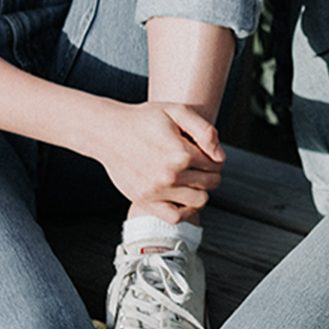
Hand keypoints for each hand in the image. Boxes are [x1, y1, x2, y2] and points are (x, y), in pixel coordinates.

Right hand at [94, 100, 224, 223]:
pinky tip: (184, 198)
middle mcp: (170, 175)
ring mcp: (157, 191)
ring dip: (201, 190)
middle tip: (200, 165)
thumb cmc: (144, 119)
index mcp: (181, 153)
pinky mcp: (145, 201)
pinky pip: (176, 217)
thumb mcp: (177, 111)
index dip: (215, 157)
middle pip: (211, 182)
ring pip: (199, 201)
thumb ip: (204, 131)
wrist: (109, 132)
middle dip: (211, 173)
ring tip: (192, 179)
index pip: (216, 163)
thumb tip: (220, 156)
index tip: (205, 152)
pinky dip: (186, 211)